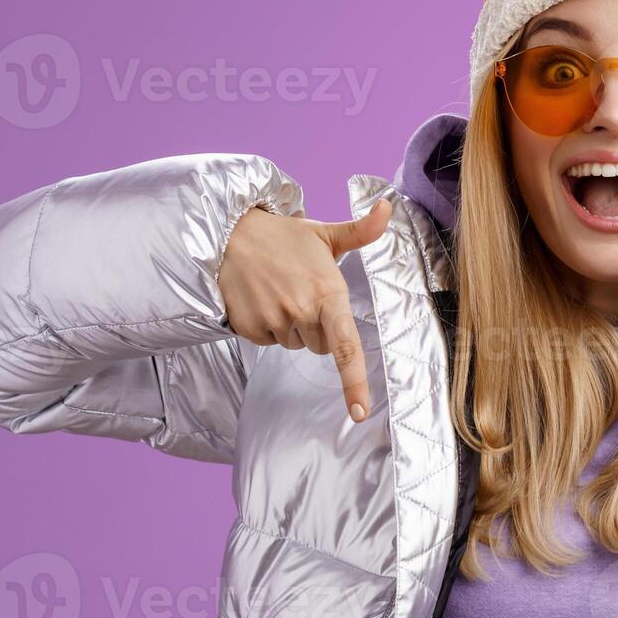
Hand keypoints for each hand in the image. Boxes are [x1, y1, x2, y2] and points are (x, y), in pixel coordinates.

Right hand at [218, 198, 390, 421]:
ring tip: (279, 291)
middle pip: (322, 347)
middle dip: (317, 327)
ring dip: (291, 325)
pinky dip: (267, 326)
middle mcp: (301, 311)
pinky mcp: (248, 328)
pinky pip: (269, 342)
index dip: (354, 381)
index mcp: (327, 293)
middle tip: (302, 292)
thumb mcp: (325, 234)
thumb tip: (387, 206)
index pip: (345, 346)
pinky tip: (261, 299)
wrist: (230, 235)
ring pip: (296, 344)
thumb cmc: (284, 238)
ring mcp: (273, 321)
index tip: (359, 410)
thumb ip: (362, 231)